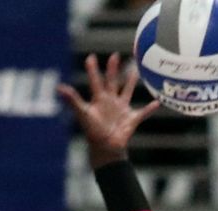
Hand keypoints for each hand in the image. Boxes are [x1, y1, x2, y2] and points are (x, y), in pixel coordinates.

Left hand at [59, 53, 159, 167]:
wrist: (105, 148)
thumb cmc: (93, 132)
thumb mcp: (83, 113)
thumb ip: (73, 100)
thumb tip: (60, 88)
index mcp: (99, 99)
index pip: (95, 80)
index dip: (92, 69)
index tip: (90, 57)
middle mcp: (110, 102)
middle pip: (112, 81)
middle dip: (113, 69)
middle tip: (114, 55)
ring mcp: (121, 110)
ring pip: (128, 92)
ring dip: (132, 82)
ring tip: (137, 71)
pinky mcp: (131, 119)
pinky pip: (143, 113)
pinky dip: (150, 109)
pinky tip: (158, 102)